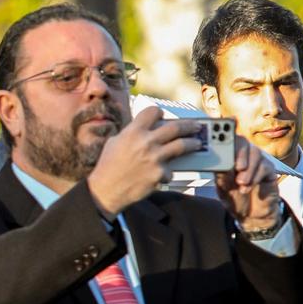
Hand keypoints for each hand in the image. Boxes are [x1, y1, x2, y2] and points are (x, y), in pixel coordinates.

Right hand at [85, 108, 201, 217]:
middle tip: (196, 126)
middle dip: (189, 125)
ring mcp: (154, 158)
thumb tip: (145, 130)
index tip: (163, 116)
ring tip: (197, 143)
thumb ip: (131, 133)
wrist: (105, 191)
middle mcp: (146, 141)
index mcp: (133, 131)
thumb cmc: (107, 167)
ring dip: (193, 143)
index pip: (153, 112)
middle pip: (175, 127)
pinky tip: (162, 175)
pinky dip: (167, 173)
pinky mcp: (159, 174)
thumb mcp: (114, 143)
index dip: (158, 113)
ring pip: (182, 145)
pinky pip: (170, 170)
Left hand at [216, 137, 286, 231]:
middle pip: (243, 142)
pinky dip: (256, 177)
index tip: (224, 151)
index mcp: (228, 158)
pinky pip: (264, 166)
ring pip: (255, 153)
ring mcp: (257, 162)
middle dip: (240, 154)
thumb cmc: (235, 199)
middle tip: (237, 168)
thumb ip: (222, 175)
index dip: (226, 142)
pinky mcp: (268, 170)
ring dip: (248, 169)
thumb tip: (220, 162)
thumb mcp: (223, 189)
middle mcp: (243, 157)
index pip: (227, 142)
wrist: (251, 215)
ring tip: (241, 184)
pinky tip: (248, 188)